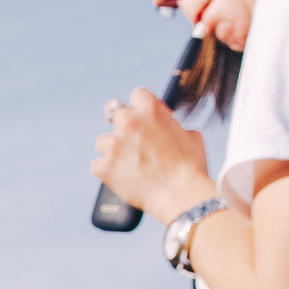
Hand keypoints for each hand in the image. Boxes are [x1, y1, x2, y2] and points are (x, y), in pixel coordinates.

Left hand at [92, 87, 212, 223]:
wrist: (181, 194)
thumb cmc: (191, 166)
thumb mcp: (191, 135)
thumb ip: (172, 125)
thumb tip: (166, 126)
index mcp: (150, 110)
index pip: (138, 94)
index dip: (142, 106)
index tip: (146, 117)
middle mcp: (129, 123)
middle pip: (113, 110)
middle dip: (121, 122)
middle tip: (130, 136)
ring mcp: (114, 145)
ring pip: (103, 140)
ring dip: (112, 148)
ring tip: (127, 162)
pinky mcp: (104, 167)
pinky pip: (97, 165)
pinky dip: (106, 170)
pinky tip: (119, 176)